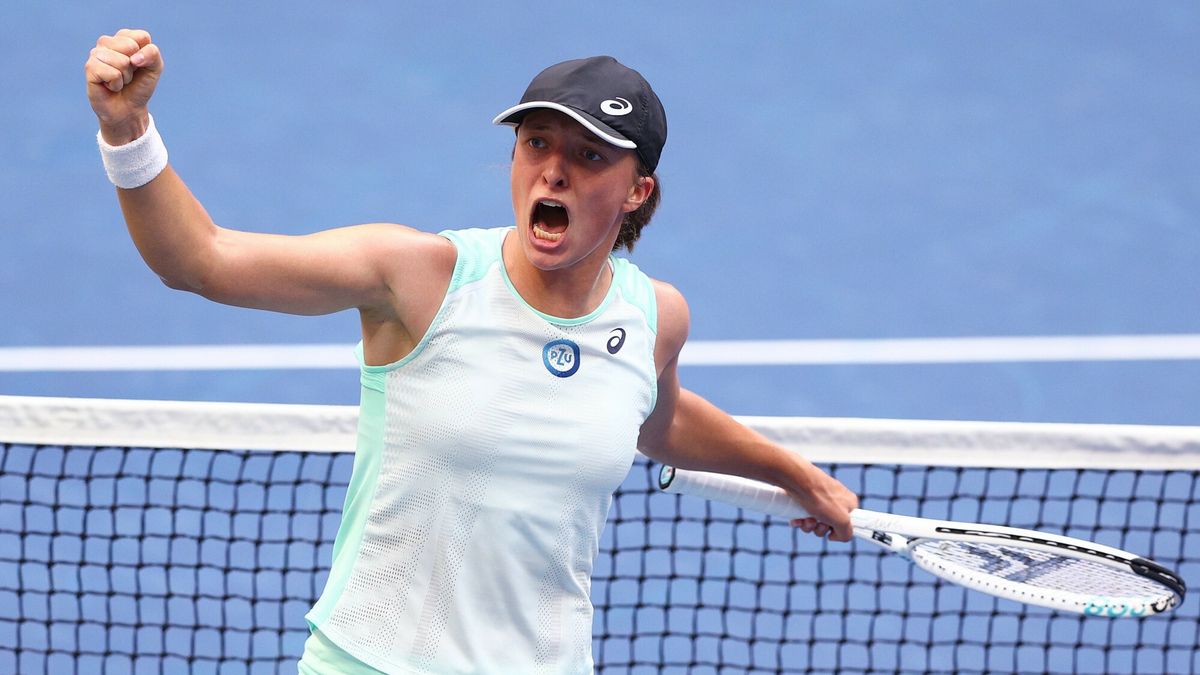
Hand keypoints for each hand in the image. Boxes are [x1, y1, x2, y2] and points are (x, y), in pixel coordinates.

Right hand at [85, 29, 162, 144]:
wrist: (128, 109)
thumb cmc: (139, 86)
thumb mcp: (154, 68)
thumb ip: (152, 54)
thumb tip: (133, 58)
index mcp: (124, 38)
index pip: (142, 37)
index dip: (147, 56)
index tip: (140, 66)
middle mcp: (107, 42)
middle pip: (131, 46)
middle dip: (135, 67)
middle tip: (128, 75)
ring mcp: (96, 54)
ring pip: (122, 61)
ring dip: (125, 77)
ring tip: (119, 81)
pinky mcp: (89, 67)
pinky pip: (112, 73)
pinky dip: (116, 84)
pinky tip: (110, 86)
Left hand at [787, 462, 858, 541]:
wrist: (797, 481)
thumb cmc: (821, 497)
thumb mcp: (842, 521)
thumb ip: (847, 533)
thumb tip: (838, 536)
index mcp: (849, 504)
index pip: (848, 525)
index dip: (838, 531)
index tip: (831, 532)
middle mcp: (836, 501)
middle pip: (830, 525)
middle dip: (820, 529)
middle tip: (817, 523)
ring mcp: (820, 499)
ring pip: (815, 522)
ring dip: (809, 526)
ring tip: (805, 519)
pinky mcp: (806, 499)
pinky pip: (804, 516)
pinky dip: (800, 520)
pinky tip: (796, 519)